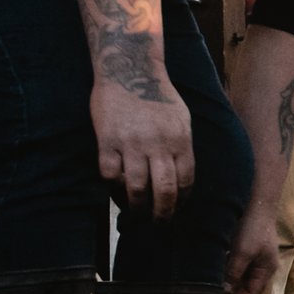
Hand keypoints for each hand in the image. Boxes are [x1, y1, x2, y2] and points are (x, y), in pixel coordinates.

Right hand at [91, 79, 194, 219]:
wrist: (128, 68)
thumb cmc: (158, 94)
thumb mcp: (182, 118)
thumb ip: (182, 146)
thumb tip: (183, 177)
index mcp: (180, 139)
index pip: (185, 180)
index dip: (181, 200)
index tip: (176, 210)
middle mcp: (158, 144)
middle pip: (164, 190)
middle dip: (162, 213)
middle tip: (158, 224)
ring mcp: (131, 143)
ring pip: (137, 188)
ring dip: (137, 208)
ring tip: (137, 215)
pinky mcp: (107, 141)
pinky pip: (110, 175)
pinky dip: (114, 190)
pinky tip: (117, 194)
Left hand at [222, 202, 281, 293]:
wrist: (256, 203)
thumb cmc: (253, 229)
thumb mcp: (242, 253)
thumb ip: (233, 274)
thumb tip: (223, 292)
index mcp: (266, 270)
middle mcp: (262, 267)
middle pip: (246, 287)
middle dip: (230, 292)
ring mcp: (255, 258)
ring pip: (240, 277)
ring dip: (227, 281)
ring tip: (212, 284)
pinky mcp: (247, 249)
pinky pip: (237, 266)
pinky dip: (227, 270)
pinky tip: (216, 270)